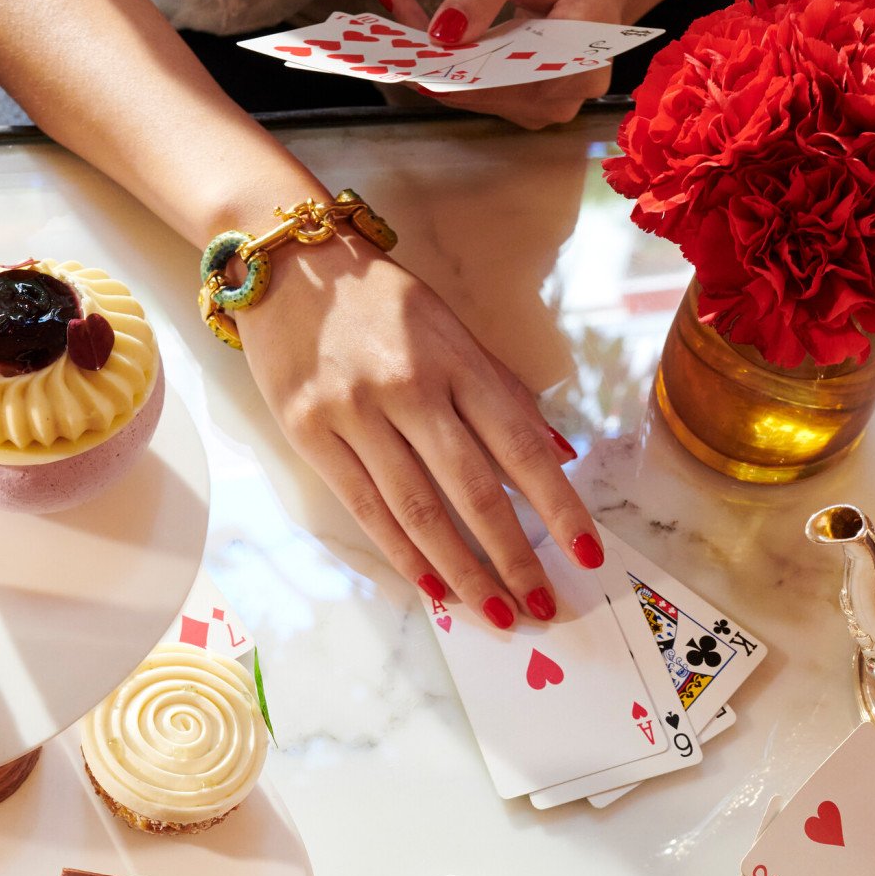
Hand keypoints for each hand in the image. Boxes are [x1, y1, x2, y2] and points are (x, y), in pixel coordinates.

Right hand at [237, 235, 599, 626]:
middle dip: (514, 557)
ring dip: (463, 571)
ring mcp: (355, 411)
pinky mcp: (309, 433)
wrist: (287, 264)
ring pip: (419, 511)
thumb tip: (559, 454)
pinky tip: (434, 587)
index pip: (521, 446)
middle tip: (542, 605)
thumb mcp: (452, 330)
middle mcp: (409, 386)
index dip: (559, 506)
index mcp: (456, 359)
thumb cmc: (382, 303)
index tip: (587, 554)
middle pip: (474, 490)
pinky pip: (366, 508)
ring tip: (494, 611)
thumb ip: (503, 392)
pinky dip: (404, 554)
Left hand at [377, 0, 657, 130]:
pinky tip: (417, 31)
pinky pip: (473, 92)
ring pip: (472, 95)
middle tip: (393, 12)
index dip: (460, 67)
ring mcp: (544, 107)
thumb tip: (443, 32)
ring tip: (401, 7)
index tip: (415, 41)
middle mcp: (566, 95)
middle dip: (434, 56)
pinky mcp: (523, 106)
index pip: (512, 78)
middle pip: (486, 91)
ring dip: (432, 59)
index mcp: (585, 54)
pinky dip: (443, 63)